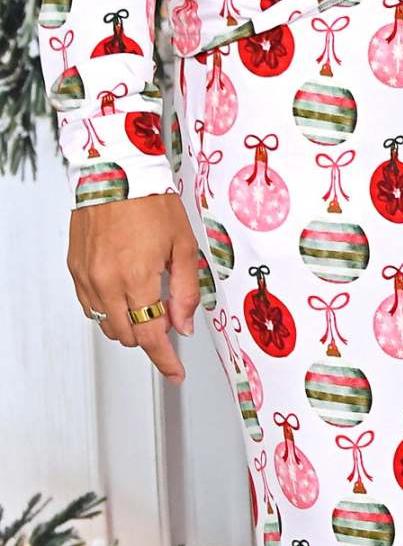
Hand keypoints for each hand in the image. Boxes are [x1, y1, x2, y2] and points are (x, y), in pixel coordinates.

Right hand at [68, 192, 202, 383]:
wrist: (116, 172)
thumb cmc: (151, 203)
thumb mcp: (184, 249)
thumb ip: (185, 292)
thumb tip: (183, 327)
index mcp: (136, 278)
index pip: (150, 337)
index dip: (165, 360)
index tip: (175, 372)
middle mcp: (105, 281)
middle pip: (128, 336)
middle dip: (151, 337)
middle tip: (168, 318)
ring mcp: (86, 275)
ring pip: (107, 324)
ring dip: (130, 325)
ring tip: (148, 302)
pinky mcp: (75, 267)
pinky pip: (90, 306)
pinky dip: (109, 310)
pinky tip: (125, 294)